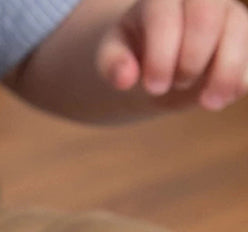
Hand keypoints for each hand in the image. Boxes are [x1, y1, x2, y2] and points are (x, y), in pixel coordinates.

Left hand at [96, 0, 247, 109]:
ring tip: (208, 104)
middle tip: (175, 85)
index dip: (162, 55)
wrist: (158, 57)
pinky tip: (221, 98)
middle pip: (208, 17)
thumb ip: (112, 63)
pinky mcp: (245, 37)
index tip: (153, 87)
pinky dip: (240, 80)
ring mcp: (229, 14)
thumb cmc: (134, 51)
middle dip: (191, 59)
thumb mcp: (113, 54)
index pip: (168, 16)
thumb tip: (124, 79)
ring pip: (239, 32)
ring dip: (224, 73)